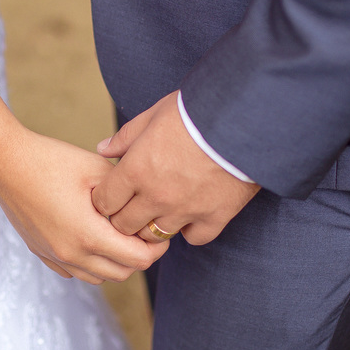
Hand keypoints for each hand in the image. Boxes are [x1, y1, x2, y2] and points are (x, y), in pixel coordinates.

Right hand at [0, 130, 168, 283]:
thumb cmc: (51, 160)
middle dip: (139, 256)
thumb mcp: (97, 169)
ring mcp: (54, 256)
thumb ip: (126, 193)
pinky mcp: (42, 253)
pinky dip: (90, 262)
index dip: (156, 247)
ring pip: (98, 277)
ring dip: (115, 262)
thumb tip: (147, 206)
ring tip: (118, 235)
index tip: (159, 230)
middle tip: (143, 232)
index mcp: (89, 235)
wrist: (5, 161)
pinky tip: (91, 238)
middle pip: (122, 273)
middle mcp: (71, 254)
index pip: (138, 259)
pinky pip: (75, 272)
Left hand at [92, 92, 259, 244]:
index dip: (104, 200)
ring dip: (154, 225)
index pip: (103, 203)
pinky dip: (191, 230)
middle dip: (124, 217)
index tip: (114, 193)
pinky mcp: (214, 217)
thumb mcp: (155, 115)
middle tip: (133, 205)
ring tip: (161, 209)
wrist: (245, 118)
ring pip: (155, 236)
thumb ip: (126, 137)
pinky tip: (192, 213)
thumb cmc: (197, 111)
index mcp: (136, 169)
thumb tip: (103, 150)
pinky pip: (194, 238)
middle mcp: (156, 196)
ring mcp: (185, 210)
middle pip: (124, 226)